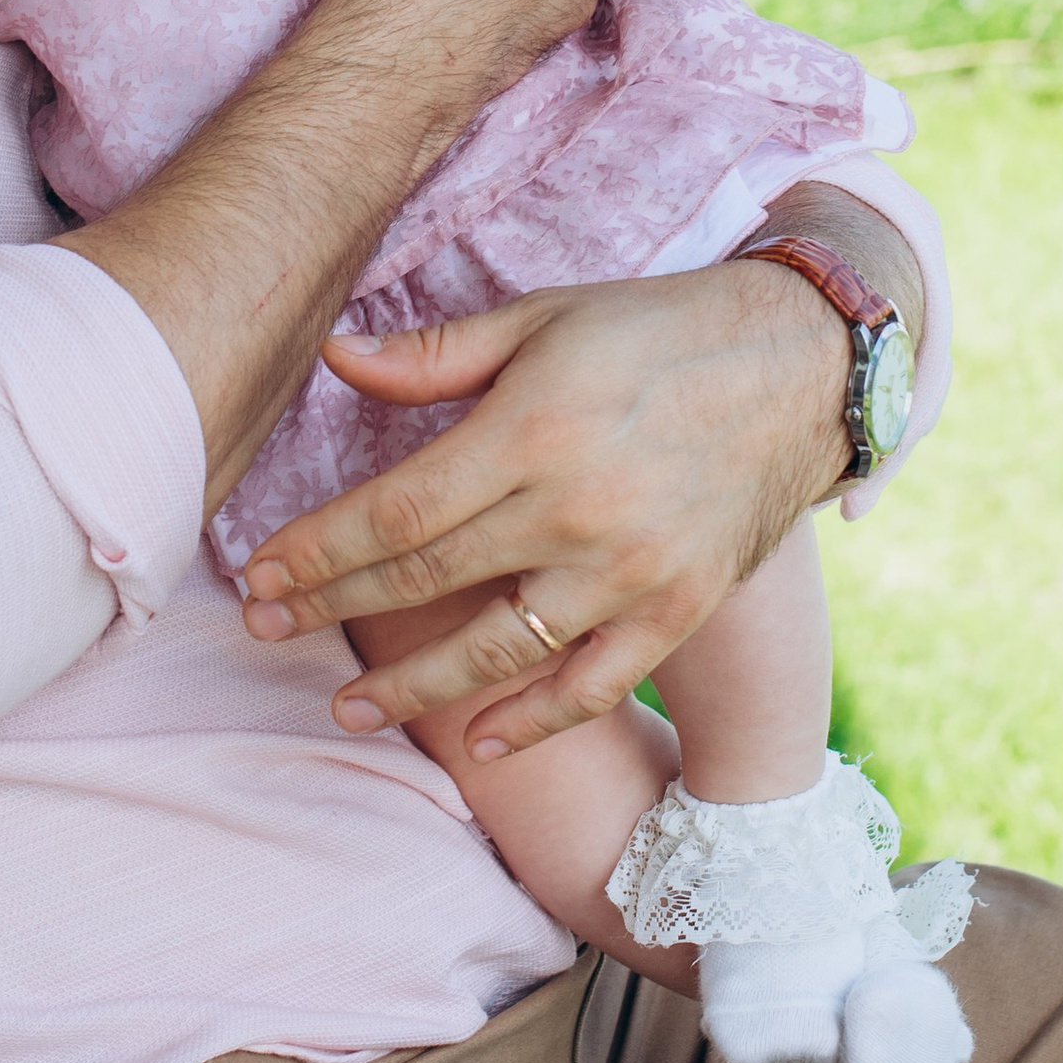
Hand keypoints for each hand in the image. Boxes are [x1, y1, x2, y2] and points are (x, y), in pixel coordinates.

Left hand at [236, 260, 854, 759]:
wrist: (803, 364)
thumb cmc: (658, 329)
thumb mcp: (545, 317)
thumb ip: (436, 354)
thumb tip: (333, 359)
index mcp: (533, 430)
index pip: (397, 511)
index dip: (319, 550)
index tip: (259, 574)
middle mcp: (577, 510)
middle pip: (428, 580)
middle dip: (333, 610)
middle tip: (265, 631)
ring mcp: (631, 572)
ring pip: (498, 651)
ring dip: (414, 688)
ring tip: (347, 710)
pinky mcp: (679, 609)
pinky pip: (594, 686)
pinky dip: (533, 722)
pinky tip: (478, 744)